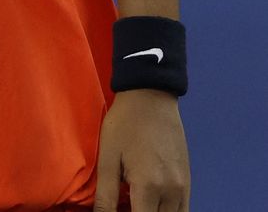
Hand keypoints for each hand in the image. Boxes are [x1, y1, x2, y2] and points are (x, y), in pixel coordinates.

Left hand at [94, 90, 189, 210]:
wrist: (150, 94)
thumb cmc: (125, 123)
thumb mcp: (108, 156)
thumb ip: (106, 195)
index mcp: (149, 187)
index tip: (120, 209)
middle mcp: (171, 192)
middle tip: (126, 203)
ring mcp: (183, 187)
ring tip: (138, 203)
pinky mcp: (188, 180)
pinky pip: (184, 209)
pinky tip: (153, 204)